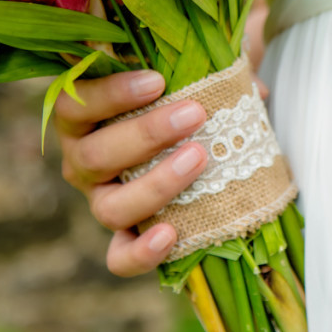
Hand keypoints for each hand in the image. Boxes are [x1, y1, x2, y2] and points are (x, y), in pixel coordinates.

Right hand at [54, 71, 207, 275]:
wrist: (190, 145)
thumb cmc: (179, 101)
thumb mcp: (188, 79)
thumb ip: (211, 73)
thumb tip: (255, 90)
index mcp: (83, 119)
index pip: (75, 105)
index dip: (111, 93)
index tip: (157, 81)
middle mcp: (83, 162)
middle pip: (97, 155)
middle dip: (146, 134)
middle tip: (195, 114)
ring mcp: (101, 201)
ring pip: (110, 207)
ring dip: (156, 185)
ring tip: (198, 159)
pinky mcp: (123, 238)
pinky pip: (119, 258)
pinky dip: (140, 252)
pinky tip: (170, 235)